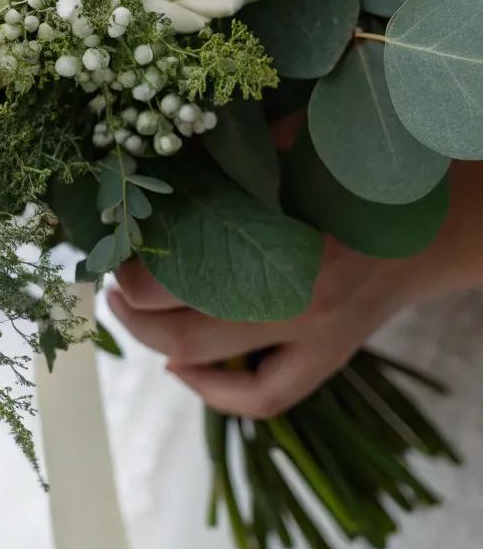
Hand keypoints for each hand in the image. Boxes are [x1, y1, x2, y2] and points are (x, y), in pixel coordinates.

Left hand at [108, 160, 482, 418]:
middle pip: (188, 334)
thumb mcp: (301, 149)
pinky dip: (214, 392)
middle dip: (135, 312)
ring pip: (217, 371)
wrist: (436, 222)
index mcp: (293, 250)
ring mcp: (317, 342)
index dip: (134, 272)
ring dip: (161, 348)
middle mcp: (303, 307)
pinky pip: (264, 399)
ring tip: (134, 315)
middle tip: (111, 283)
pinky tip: (181, 366)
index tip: (112, 249)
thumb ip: (236, 159)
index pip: (185, 279)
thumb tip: (159, 162)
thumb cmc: (361, 177)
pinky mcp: (328, 360)